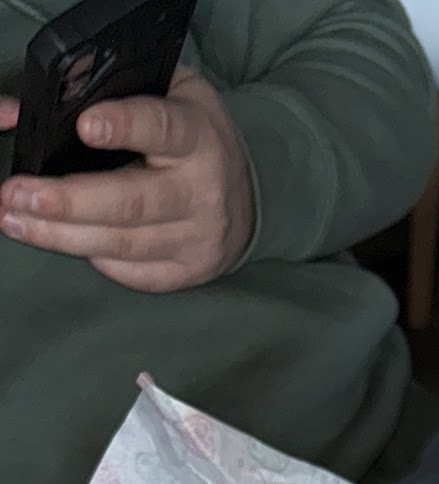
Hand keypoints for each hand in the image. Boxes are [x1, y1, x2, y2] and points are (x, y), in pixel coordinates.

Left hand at [0, 67, 254, 290]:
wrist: (249, 200)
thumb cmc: (197, 139)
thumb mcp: (176, 94)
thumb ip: (126, 89)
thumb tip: (56, 97)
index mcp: (198, 137)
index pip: (161, 129)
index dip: (124, 127)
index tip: (85, 126)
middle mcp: (202, 193)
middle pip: (131, 203)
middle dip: (68, 201)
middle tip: (17, 195)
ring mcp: (197, 240)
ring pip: (122, 244)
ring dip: (62, 236)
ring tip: (16, 221)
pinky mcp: (187, 273)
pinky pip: (133, 273)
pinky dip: (94, 259)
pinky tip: (63, 241)